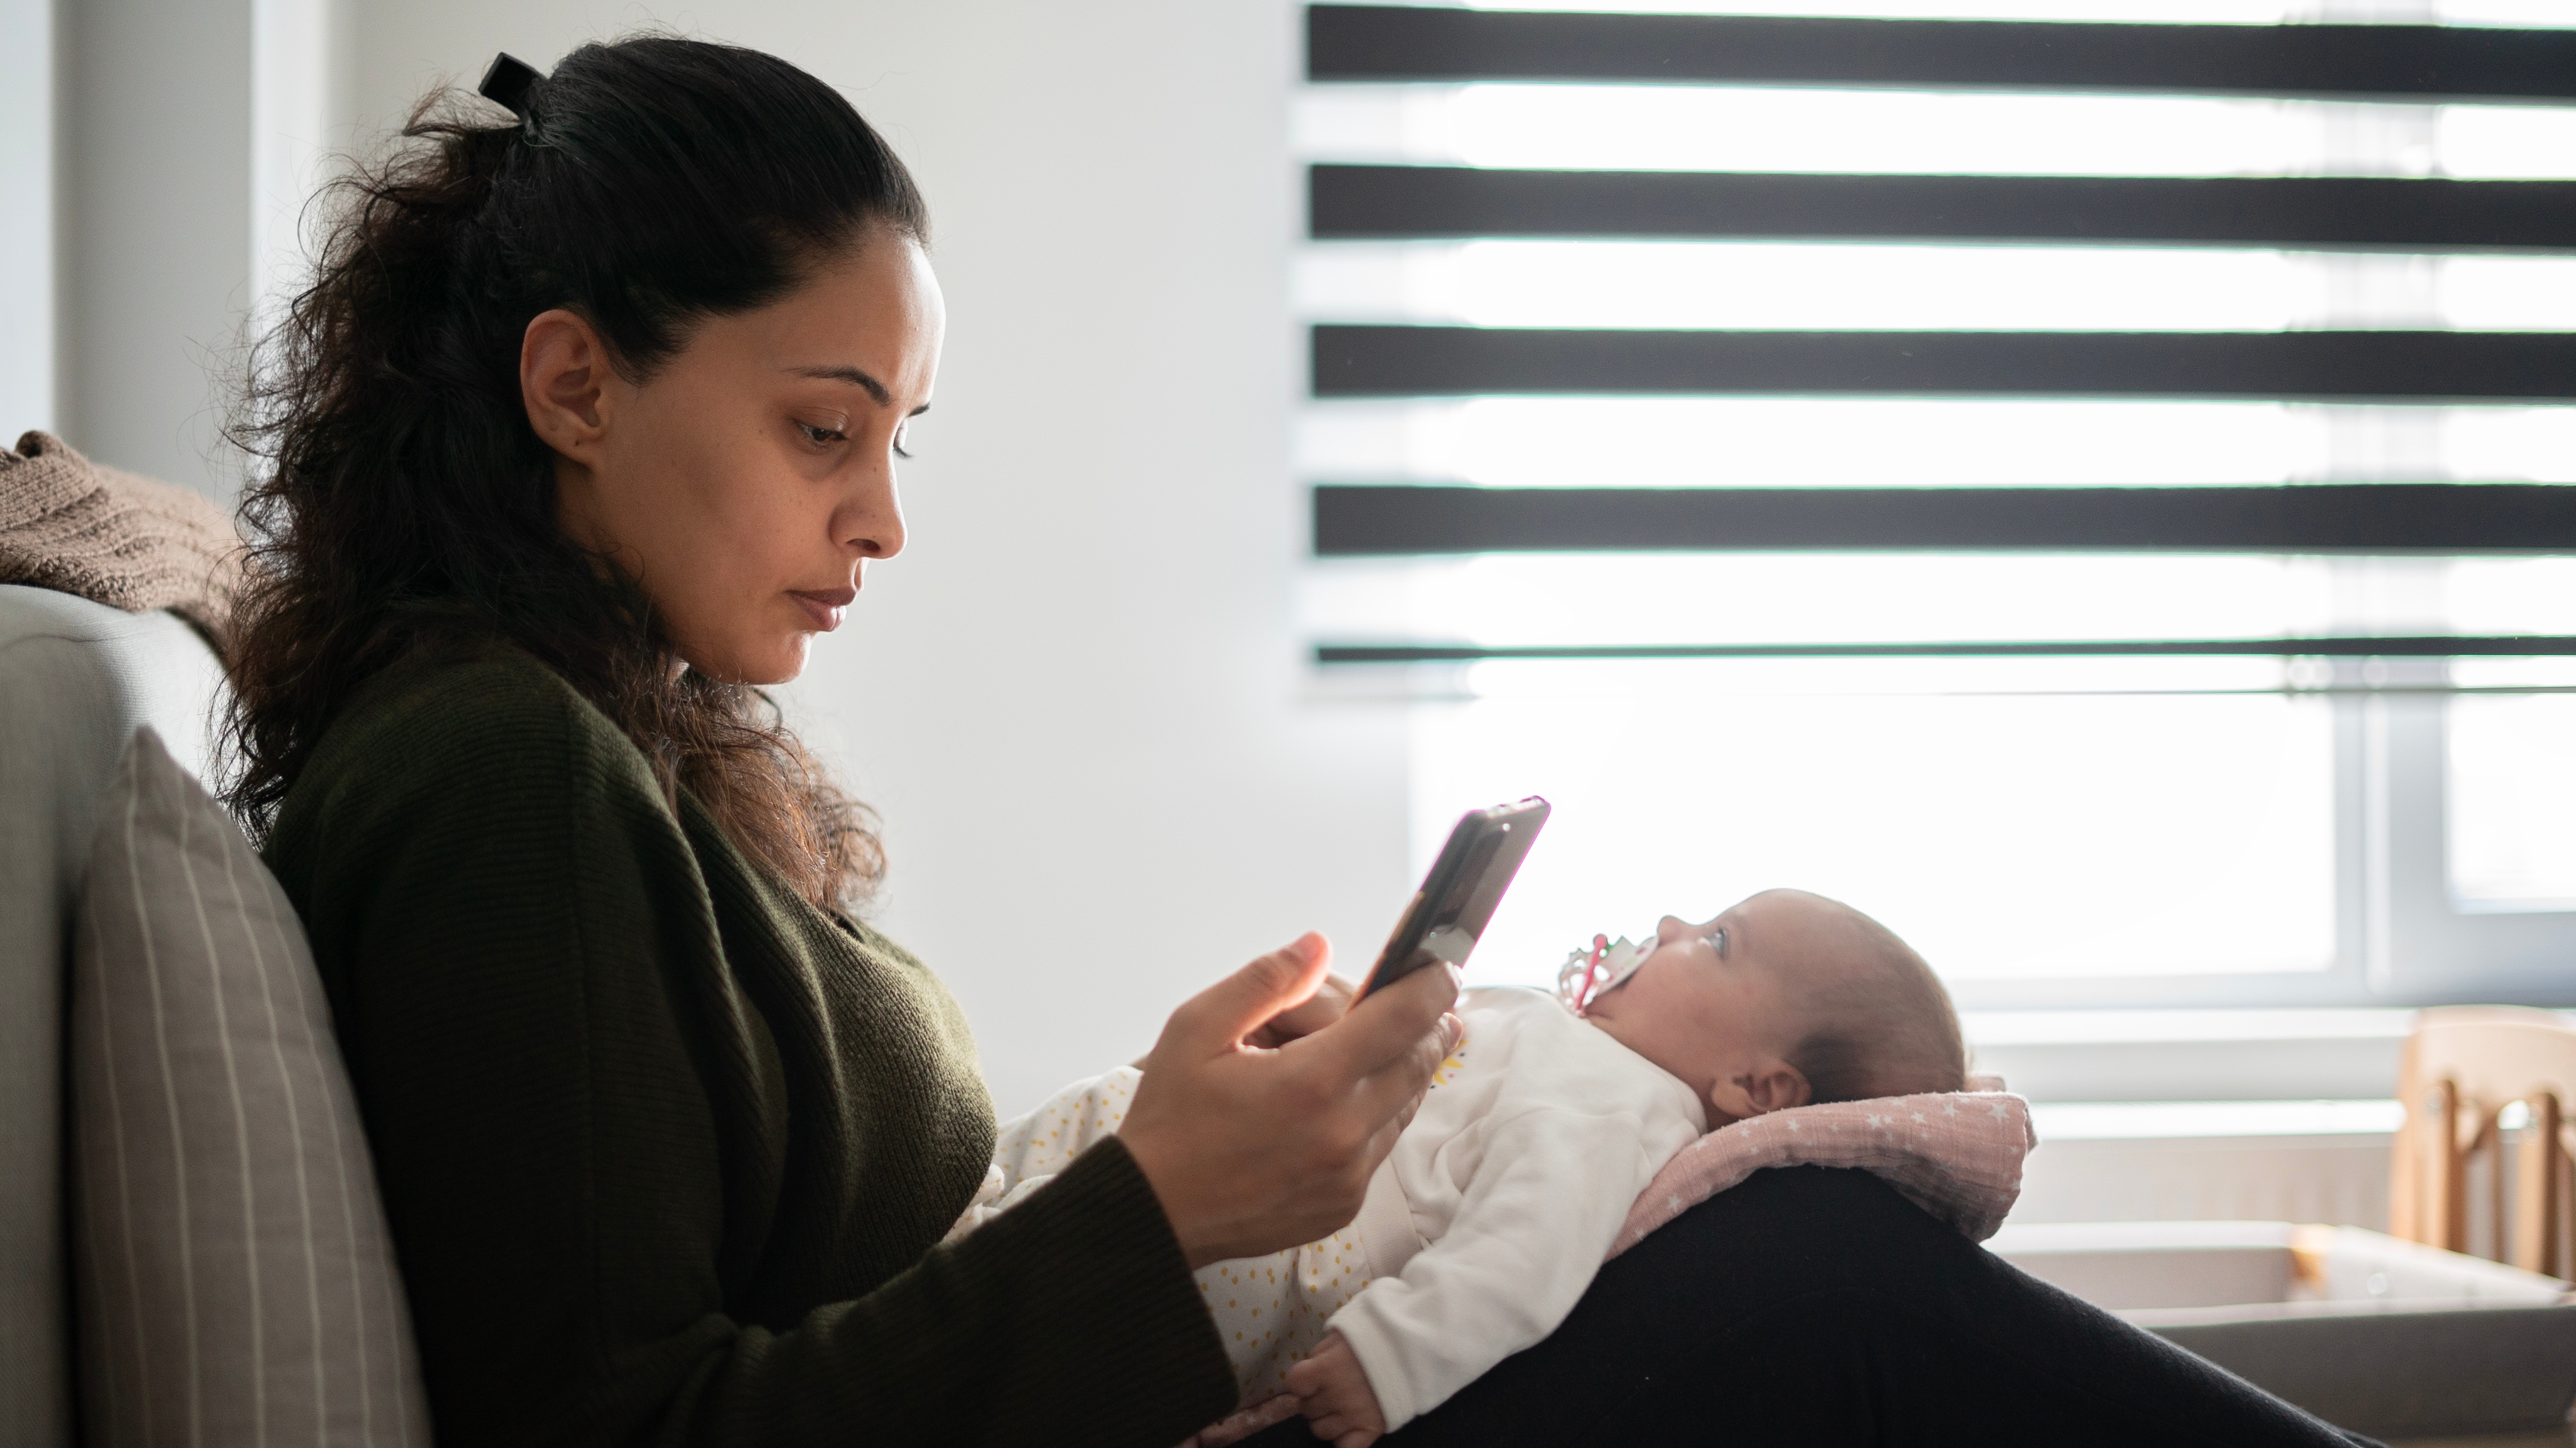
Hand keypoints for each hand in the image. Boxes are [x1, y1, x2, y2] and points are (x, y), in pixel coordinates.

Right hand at [1120, 933, 1460, 1267]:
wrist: (1154, 1213)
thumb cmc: (1170, 1119)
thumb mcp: (1197, 1030)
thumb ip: (1265, 981)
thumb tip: (1318, 948)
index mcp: (1313, 1081)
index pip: (1403, 1018)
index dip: (1431, 985)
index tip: (1442, 968)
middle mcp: (1344, 1131)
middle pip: (1417, 1061)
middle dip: (1426, 1025)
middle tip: (1426, 1001)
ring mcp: (1349, 1174)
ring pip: (1405, 1105)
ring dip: (1401, 1069)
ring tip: (1376, 1045)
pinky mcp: (1344, 1203)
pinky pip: (1381, 1147)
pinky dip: (1377, 1115)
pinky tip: (1344, 1099)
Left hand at [1286, 1332, 1384, 1447]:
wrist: (1412, 1348)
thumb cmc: (1374, 1337)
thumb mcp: (1341, 1334)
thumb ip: (1320, 1355)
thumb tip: (1307, 1374)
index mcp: (1327, 1369)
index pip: (1293, 1384)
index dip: (1300, 1381)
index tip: (1309, 1377)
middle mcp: (1337, 1396)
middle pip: (1306, 1408)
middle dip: (1314, 1397)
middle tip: (1330, 1387)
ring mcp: (1354, 1416)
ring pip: (1320, 1430)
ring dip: (1326, 1418)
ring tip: (1340, 1405)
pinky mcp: (1371, 1430)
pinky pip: (1344, 1447)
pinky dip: (1343, 1438)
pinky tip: (1349, 1425)